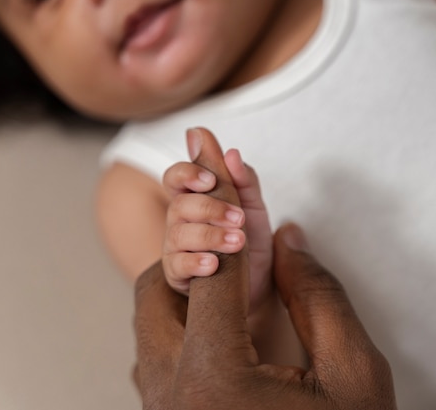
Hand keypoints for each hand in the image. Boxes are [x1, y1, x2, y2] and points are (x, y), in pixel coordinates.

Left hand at [135, 223, 396, 409]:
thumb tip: (289, 239)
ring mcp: (161, 408)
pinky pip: (159, 347)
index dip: (224, 208)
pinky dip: (186, 314)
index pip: (215, 268)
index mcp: (216, 380)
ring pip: (152, 317)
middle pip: (159, 286)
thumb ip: (320, 297)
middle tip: (228, 222)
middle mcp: (171, 393)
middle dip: (192, 244)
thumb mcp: (354, 375)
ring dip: (186, 279)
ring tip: (231, 265)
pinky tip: (224, 308)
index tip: (219, 161)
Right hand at [162, 128, 272, 308]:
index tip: (211, 180)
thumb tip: (231, 152)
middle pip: (179, 204)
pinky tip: (214, 263)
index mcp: (194, 197)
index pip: (176, 177)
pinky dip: (196, 262)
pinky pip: (178, 265)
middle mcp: (179, 220)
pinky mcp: (178, 274)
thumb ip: (244, 179)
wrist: (259, 283)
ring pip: (179, 234)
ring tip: (238, 242)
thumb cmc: (250, 240)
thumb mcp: (254, 207)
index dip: (187, 173)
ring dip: (210, 236)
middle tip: (239, 218)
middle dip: (210, 208)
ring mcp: (175, 247)